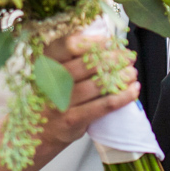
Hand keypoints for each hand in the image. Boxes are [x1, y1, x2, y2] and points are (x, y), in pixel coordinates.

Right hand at [38, 30, 140, 146]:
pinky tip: (133, 90)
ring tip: (132, 72)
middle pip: (88, 63)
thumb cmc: (51, 96)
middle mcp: (51, 81)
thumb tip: (103, 39)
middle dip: (114, 57)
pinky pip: (104, 105)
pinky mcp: (73, 120)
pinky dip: (123, 96)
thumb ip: (70, 56)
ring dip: (121, 76)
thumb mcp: (51, 72)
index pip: (69, 45)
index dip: (94, 41)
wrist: (36, 132)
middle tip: (128, 56)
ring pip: (98, 84)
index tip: (110, 41)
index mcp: (45, 63)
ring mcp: (61, 102)